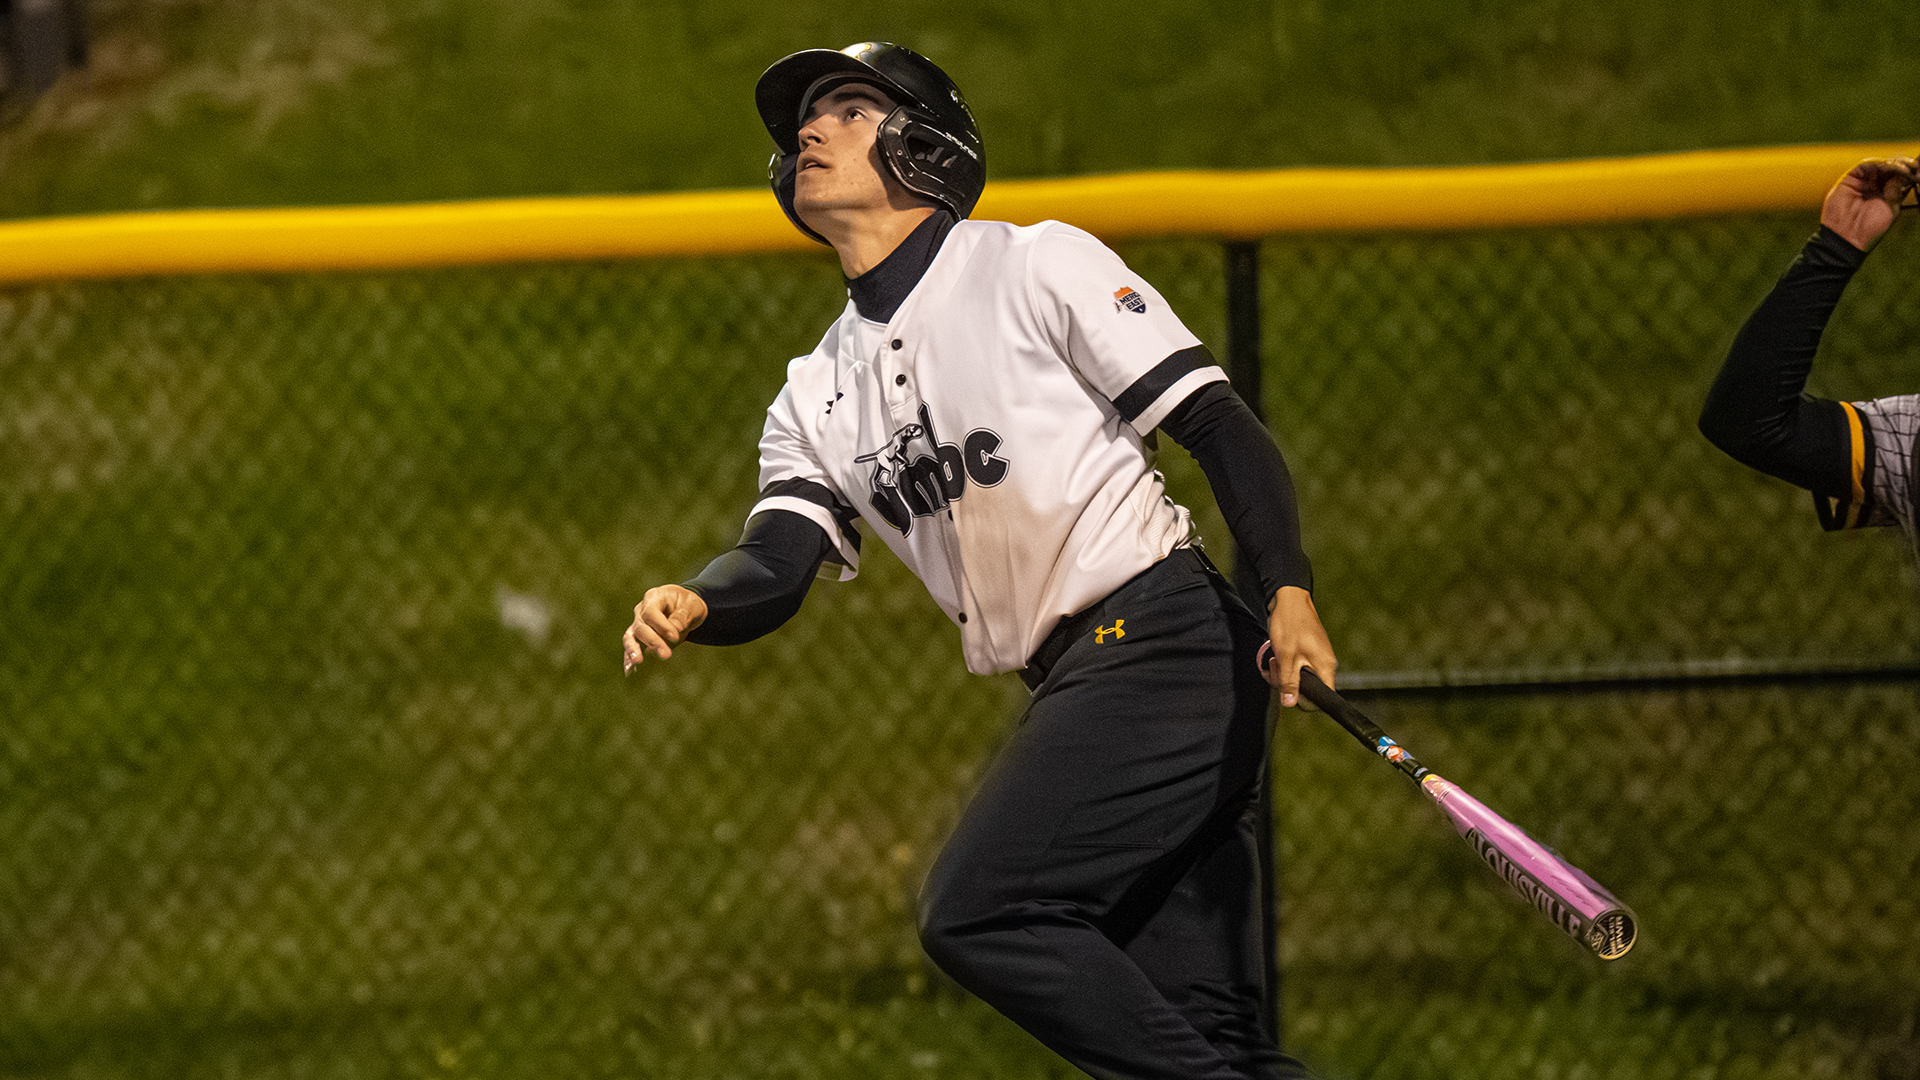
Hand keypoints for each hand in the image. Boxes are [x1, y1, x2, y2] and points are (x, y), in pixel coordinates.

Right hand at [623, 585, 707, 672]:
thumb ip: (683, 616)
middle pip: (641, 626)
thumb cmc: (688, 604)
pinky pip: (631, 647)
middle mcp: (641, 610)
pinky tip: (629, 670)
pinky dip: (629, 657)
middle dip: (653, 641)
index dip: (661, 625)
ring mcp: (638, 623)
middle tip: (666, 655)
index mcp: (654, 597)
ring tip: (637, 662)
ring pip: (630, 637)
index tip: (675, 636)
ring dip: (633, 650)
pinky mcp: (638, 637)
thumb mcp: (692, 605)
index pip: (651, 612)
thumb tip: (674, 629)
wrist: (685, 608)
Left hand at [1264, 585, 1336, 707]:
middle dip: (1286, 682)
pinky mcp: (1306, 652)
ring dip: (1282, 672)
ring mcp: (1315, 658)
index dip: (1306, 700)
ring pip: (1297, 677)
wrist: (1288, 599)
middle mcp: (1323, 664)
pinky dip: (1283, 664)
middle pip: (1306, 688)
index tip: (1289, 693)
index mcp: (1324, 666)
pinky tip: (1276, 655)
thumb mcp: (1286, 656)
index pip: (1324, 696)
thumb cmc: (1290, 623)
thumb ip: (1288, 681)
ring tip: (1275, 656)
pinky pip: (1295, 667)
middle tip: (1276, 666)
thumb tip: (1290, 703)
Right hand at [1821, 157, 1915, 251]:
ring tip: (1903, 169)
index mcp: (1885, 195)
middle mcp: (1873, 187)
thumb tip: (1908, 171)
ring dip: (1893, 164)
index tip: (1918, 170)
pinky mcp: (1850, 179)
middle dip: (1903, 166)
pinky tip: (1889, 168)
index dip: (1909, 173)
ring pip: (1879, 165)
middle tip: (1913, 167)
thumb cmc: (1869, 229)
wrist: (1847, 236)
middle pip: (1890, 169)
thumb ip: (1897, 187)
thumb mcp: (1892, 206)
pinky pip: (1866, 165)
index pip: (1898, 178)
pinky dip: (1878, 164)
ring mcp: (1862, 183)